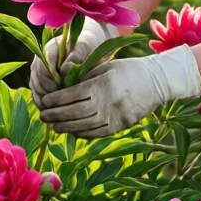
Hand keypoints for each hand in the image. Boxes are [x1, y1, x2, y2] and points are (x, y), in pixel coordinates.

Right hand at [29, 15, 118, 102]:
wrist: (90, 46)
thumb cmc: (88, 45)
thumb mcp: (85, 47)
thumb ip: (75, 56)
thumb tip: (64, 71)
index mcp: (49, 49)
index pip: (42, 67)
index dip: (49, 80)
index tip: (60, 89)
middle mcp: (41, 60)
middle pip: (36, 80)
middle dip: (47, 93)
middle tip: (60, 103)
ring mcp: (40, 71)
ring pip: (36, 89)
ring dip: (44, 101)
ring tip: (57, 110)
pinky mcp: (42, 82)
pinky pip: (38, 94)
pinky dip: (44, 104)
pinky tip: (55, 111)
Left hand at [34, 45, 200, 137]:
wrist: (157, 82)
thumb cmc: (128, 70)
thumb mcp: (105, 66)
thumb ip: (84, 76)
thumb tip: (60, 85)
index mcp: (101, 84)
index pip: (70, 95)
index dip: (55, 100)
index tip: (45, 101)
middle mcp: (106, 101)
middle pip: (74, 112)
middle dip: (55, 115)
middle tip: (43, 116)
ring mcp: (114, 116)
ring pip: (83, 125)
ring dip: (66, 127)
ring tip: (54, 126)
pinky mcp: (121, 126)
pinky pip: (97, 133)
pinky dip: (82, 134)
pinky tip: (73, 132)